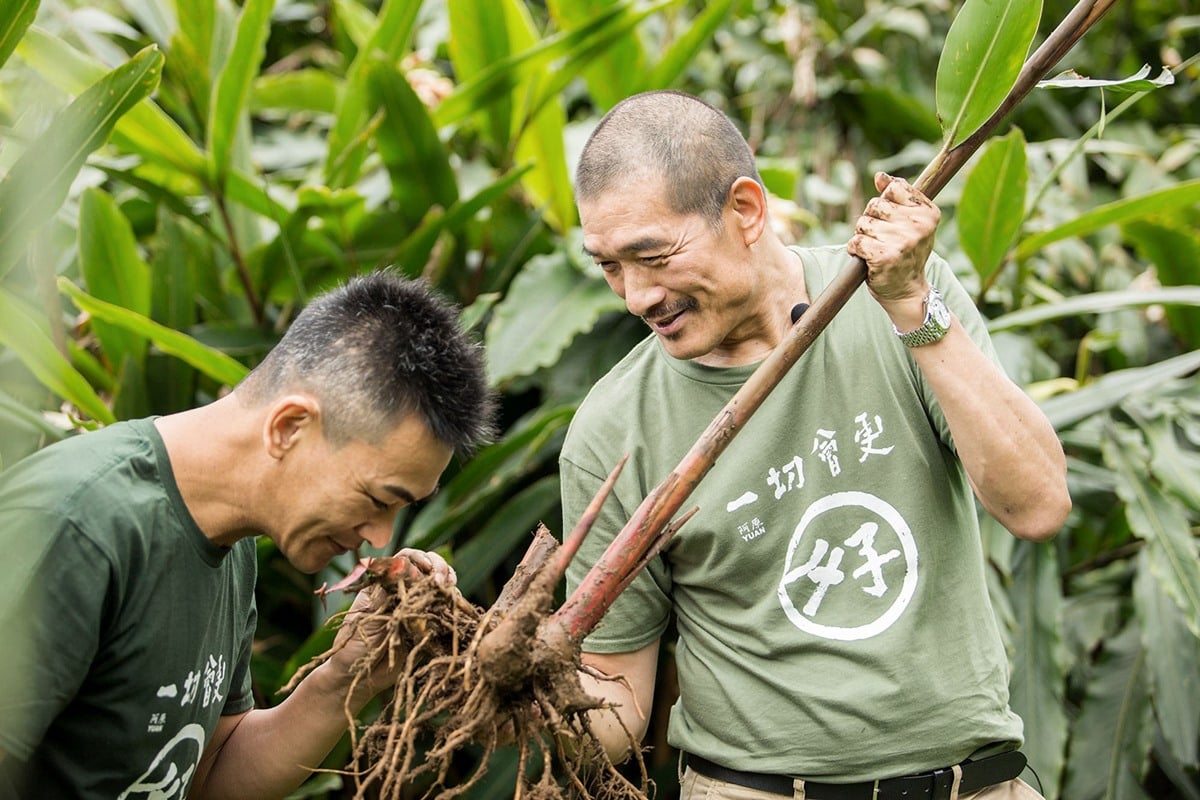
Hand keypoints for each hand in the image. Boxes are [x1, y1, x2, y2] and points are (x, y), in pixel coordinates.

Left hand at [328, 549, 457, 703]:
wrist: (360, 679)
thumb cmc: (354, 646)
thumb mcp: (366, 618)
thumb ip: (383, 596)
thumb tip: (400, 571)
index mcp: (383, 585)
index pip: (403, 560)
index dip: (417, 559)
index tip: (424, 569)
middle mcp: (402, 592)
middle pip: (425, 567)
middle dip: (437, 567)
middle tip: (441, 578)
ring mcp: (416, 607)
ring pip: (438, 585)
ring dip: (447, 582)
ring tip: (449, 587)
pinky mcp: (428, 625)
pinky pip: (444, 610)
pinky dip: (451, 603)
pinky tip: (453, 603)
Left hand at [847, 172, 940, 306]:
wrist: (907, 290)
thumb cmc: (906, 252)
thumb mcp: (909, 221)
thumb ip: (896, 196)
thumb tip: (879, 176)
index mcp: (928, 212)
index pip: (894, 187)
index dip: (885, 202)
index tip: (891, 219)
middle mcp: (919, 225)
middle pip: (875, 205)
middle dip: (871, 220)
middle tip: (881, 238)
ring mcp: (903, 241)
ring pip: (863, 223)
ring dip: (862, 236)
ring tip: (876, 249)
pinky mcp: (885, 256)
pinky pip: (856, 242)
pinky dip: (855, 250)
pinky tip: (867, 258)